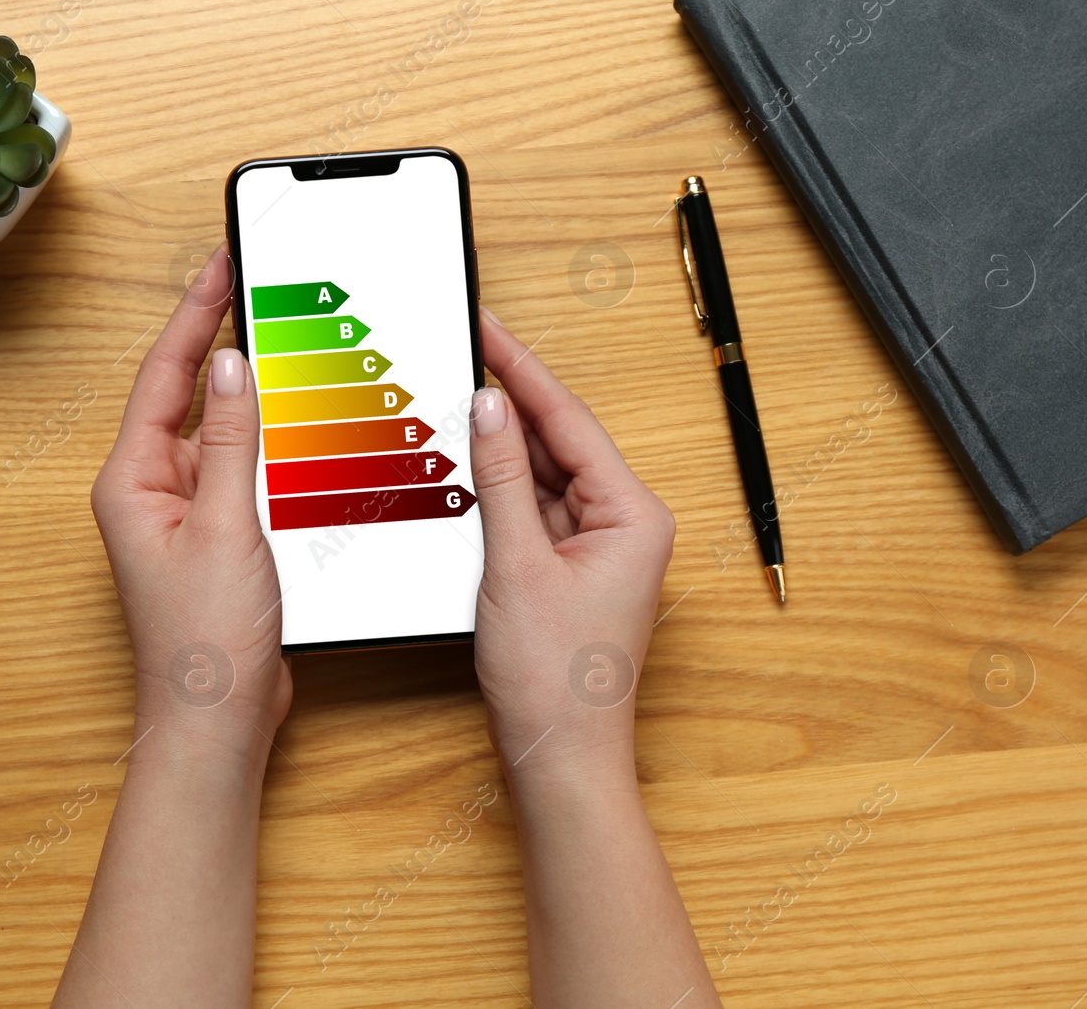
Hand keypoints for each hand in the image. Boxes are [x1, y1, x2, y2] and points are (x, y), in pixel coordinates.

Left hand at [90, 244, 290, 760]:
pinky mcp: (222, 537)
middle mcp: (153, 491)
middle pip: (191, 395)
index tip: (221, 265)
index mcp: (133, 481)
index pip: (164, 375)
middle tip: (258, 285)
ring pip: (224, 433)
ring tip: (292, 342)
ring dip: (257, 394)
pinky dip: (274, 444)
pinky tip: (306, 425)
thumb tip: (235, 368)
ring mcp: (188, 514)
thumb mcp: (226, 526)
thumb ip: (234, 443)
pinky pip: (246, 471)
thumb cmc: (205, 640)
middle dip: (224, 341)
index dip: (195, 315)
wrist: (218, 720)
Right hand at [468, 309, 675, 779]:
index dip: (522, 370)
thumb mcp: (516, 565)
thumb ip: (501, 479)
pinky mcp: (572, 569)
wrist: (559, 758)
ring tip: (451, 403)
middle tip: (459, 351)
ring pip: (543, 477)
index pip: (569, 421)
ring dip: (499, 449)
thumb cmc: (556, 680)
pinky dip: (500, 491)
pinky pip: (534, 511)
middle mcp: (626, 524)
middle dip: (507, 404)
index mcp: (634, 515)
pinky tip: (465, 466)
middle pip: (558, 443)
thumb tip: (488, 407)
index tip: (487, 328)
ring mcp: (599, 547)